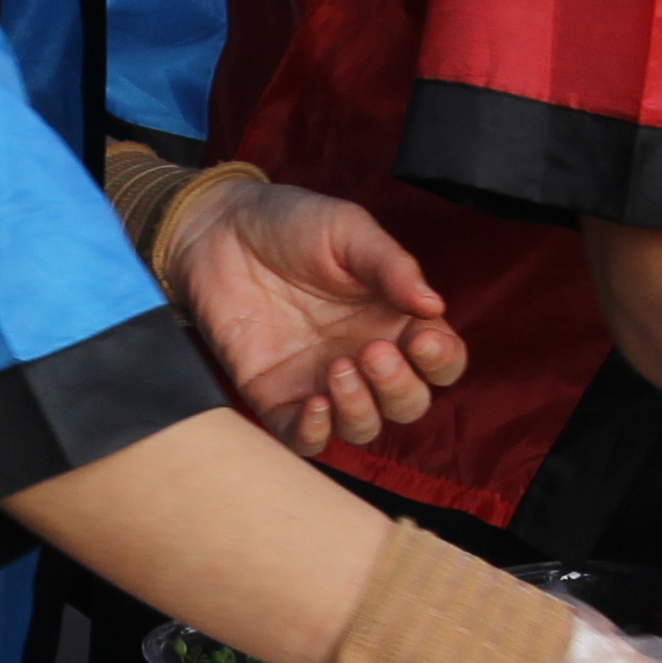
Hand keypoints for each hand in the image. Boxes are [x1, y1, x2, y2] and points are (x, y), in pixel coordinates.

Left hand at [166, 181, 470, 458]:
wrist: (219, 231)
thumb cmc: (291, 223)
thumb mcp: (348, 230)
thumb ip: (392, 265)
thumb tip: (434, 305)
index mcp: (395, 319)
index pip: (441, 360)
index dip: (442, 361)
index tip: (423, 341)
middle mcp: (366, 358)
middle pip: (408, 403)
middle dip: (400, 388)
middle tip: (372, 351)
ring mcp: (323, 382)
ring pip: (363, 426)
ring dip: (361, 410)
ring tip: (339, 369)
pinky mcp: (278, 397)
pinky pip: (307, 439)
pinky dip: (318, 433)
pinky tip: (315, 404)